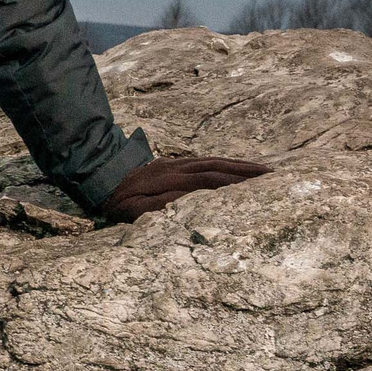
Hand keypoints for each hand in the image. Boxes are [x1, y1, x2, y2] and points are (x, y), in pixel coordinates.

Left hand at [97, 155, 270, 221]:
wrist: (99, 179)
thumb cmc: (117, 203)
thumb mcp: (132, 210)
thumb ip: (158, 207)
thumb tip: (187, 203)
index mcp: (169, 181)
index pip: (208, 181)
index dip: (233, 183)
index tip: (257, 187)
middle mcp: (176, 168)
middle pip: (216, 167)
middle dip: (245, 171)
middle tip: (272, 176)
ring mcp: (176, 163)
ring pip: (213, 161)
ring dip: (239, 165)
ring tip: (263, 170)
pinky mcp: (173, 162)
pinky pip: (204, 160)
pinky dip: (224, 162)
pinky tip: (237, 167)